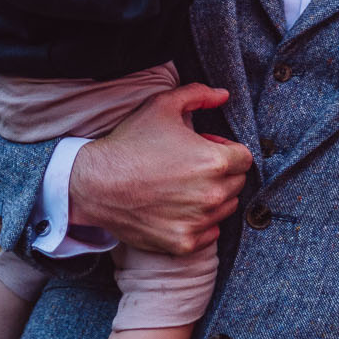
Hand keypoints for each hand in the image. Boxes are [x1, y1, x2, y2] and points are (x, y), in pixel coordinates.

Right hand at [68, 81, 251, 254]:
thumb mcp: (163, 106)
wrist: (94, 183)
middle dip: (221, 173)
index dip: (226, 151)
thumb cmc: (130, 143)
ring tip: (183, 187)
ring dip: (212, 198)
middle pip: (236, 184)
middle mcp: (212, 195)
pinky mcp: (183, 244)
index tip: (205, 150)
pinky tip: (177, 209)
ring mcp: (198, 222)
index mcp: (215, 161)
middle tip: (191, 167)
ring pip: (224, 209)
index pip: (244, 158)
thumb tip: (223, 95)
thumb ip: (198, 95)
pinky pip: (209, 234)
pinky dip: (199, 223)